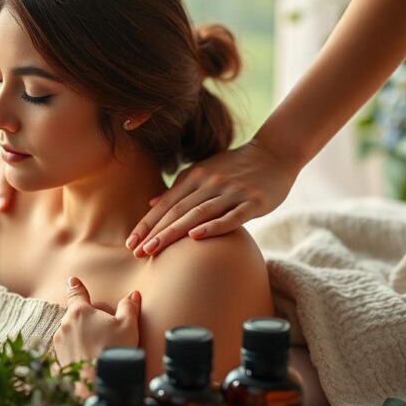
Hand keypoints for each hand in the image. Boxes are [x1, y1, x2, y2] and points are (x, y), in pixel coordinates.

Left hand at [52, 277, 141, 378]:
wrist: (97, 386)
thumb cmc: (113, 352)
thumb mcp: (128, 326)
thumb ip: (129, 308)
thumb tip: (132, 296)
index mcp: (80, 311)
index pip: (76, 293)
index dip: (76, 286)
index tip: (72, 281)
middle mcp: (65, 324)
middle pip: (76, 316)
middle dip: (87, 320)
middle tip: (105, 332)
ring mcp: (59, 343)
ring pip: (72, 332)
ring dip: (82, 336)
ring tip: (100, 349)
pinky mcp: (58, 358)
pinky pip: (69, 349)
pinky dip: (77, 350)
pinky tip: (90, 359)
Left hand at [128, 138, 297, 256]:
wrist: (275, 153)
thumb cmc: (236, 167)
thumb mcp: (204, 171)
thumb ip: (179, 188)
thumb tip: (151, 202)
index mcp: (195, 177)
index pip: (166, 204)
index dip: (147, 223)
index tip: (131, 242)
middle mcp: (209, 183)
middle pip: (177, 211)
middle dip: (155, 232)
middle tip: (137, 252)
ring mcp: (231, 192)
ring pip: (198, 214)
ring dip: (173, 233)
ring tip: (154, 250)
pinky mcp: (253, 202)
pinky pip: (231, 216)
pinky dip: (213, 227)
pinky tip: (196, 237)